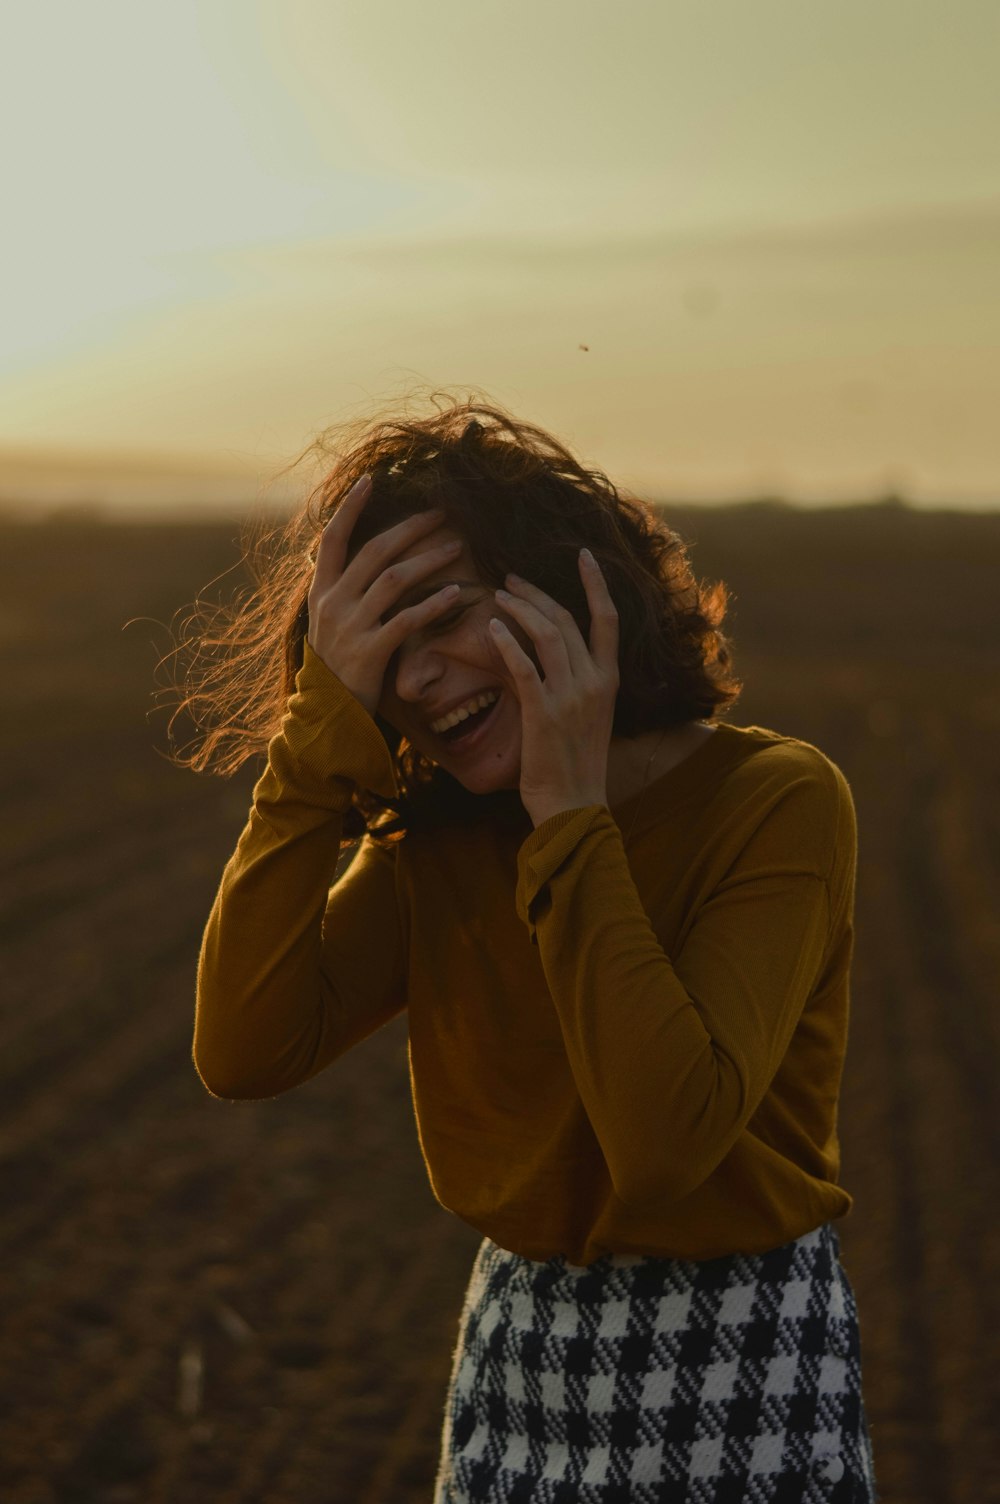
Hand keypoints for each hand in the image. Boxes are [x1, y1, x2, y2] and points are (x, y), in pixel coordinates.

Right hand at [306, 475, 463, 718]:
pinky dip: (434, 605)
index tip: (372, 480)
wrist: (327, 713)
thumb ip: (340, 589)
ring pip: (395, 580)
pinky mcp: (370, 652)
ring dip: (429, 559)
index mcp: (321, 591)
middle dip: (411, 528)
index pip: (333, 538)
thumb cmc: (336, 664)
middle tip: (441, 512)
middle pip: (376, 551)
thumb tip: (352, 556)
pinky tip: (456, 594)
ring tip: (457, 547)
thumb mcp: (326, 621)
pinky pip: (408, 621)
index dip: (352, 507)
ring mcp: (351, 627)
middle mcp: (333, 603)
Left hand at [489, 550, 619, 826]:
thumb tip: (547, 654)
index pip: (607, 618)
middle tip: (510, 577)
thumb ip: (574, 682)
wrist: (574, 804)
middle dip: (537, 592)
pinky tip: (491, 628)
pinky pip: (524, 666)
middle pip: (567, 619)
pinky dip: (507, 642)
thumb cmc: (574, 764)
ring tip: (498, 595)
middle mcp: (594, 682)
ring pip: (546, 634)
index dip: (596, 583)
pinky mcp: (544, 712)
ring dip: (520, 608)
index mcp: (608, 679)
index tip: (583, 555)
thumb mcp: (587, 716)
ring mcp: (570, 696)